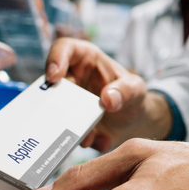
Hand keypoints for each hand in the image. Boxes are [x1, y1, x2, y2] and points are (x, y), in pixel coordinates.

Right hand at [45, 39, 169, 149]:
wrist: (137, 120)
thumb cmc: (133, 94)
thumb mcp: (135, 88)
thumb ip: (126, 90)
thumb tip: (107, 99)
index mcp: (85, 60)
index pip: (64, 48)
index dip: (55, 59)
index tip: (54, 76)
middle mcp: (71, 80)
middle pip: (51, 85)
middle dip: (54, 101)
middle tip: (63, 114)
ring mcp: (67, 104)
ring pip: (55, 113)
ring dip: (68, 126)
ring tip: (88, 137)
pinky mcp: (70, 125)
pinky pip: (68, 134)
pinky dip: (84, 140)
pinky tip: (102, 141)